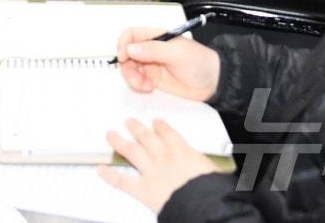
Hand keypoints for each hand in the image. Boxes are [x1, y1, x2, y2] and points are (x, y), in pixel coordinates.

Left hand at [97, 118, 222, 212]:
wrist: (204, 204)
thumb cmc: (213, 190)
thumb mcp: (217, 173)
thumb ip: (212, 169)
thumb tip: (224, 172)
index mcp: (184, 152)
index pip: (170, 134)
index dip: (161, 127)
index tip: (157, 122)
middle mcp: (165, 158)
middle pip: (148, 138)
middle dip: (137, 128)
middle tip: (130, 121)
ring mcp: (152, 172)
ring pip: (132, 151)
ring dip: (120, 142)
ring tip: (111, 134)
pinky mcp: (144, 189)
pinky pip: (123, 181)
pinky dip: (110, 176)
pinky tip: (101, 170)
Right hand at [114, 29, 220, 100]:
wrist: (213, 84)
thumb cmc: (200, 63)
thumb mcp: (178, 53)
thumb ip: (154, 50)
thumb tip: (130, 49)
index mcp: (156, 37)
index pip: (131, 34)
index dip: (123, 44)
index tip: (124, 57)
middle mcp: (150, 49)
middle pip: (126, 54)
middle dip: (127, 67)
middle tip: (136, 78)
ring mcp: (151, 65)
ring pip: (129, 69)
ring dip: (133, 79)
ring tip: (146, 86)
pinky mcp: (153, 79)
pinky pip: (136, 81)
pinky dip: (138, 86)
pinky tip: (149, 89)